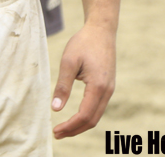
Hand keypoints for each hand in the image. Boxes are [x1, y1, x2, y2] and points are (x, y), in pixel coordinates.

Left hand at [51, 23, 115, 138]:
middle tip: (56, 134)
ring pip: (96, 116)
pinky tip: (75, 117)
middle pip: (92, 120)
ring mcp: (109, 89)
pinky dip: (86, 117)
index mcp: (98, 86)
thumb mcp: (68, 61)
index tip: (55, 131)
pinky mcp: (108, 86)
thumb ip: (62, 86)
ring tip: (63, 129)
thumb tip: (55, 108)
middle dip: (74, 130)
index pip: (84, 115)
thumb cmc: (83, 43)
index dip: (70, 126)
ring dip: (80, 125)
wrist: (101, 30)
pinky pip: (98, 108)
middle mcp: (107, 91)